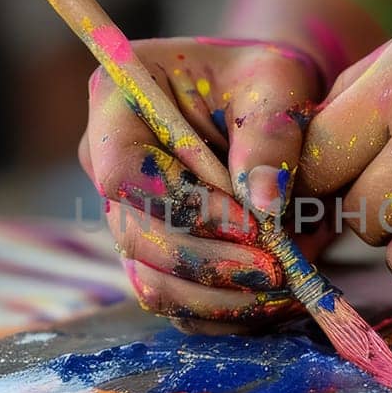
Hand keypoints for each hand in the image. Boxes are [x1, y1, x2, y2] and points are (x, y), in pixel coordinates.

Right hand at [79, 36, 330, 325]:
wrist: (266, 106)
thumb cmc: (265, 80)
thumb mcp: (279, 83)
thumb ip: (270, 134)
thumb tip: (263, 204)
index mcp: (118, 102)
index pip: (125, 171)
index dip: (185, 206)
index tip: (253, 223)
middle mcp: (107, 164)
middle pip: (136, 237)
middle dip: (210, 263)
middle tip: (278, 269)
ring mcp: (126, 216)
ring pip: (153, 283)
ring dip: (221, 297)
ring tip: (284, 288)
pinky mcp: (152, 256)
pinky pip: (176, 305)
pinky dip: (226, 311)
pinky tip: (274, 300)